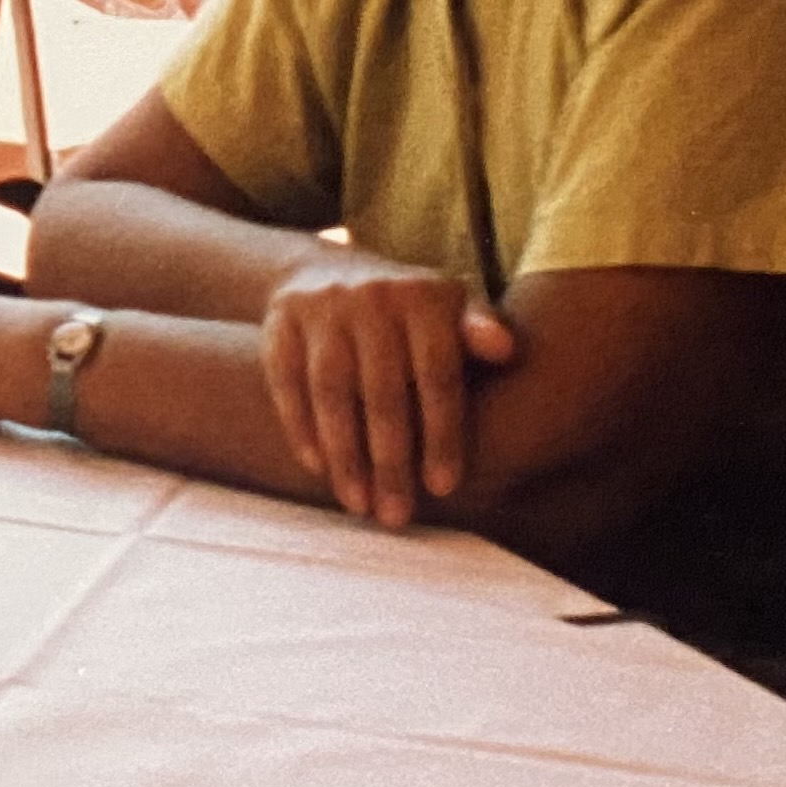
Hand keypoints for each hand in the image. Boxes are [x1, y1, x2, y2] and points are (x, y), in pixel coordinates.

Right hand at [258, 250, 516, 527]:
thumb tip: (506, 350)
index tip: (442, 489)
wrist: (327, 270)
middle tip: (395, 515)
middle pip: (382, 390)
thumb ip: (479, 331)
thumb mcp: (450, 310)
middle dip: (389, 460)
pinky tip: (317, 468)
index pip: (436, 374)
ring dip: (344, 454)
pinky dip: (300, 426)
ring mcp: (320, 306)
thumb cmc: (409, 313)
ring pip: (331, 391)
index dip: (440, 434)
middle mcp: (371, 296)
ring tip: (357, 504)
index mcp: (422, 297)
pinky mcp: (279, 321)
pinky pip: (287, 381)